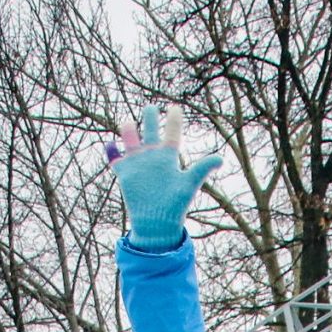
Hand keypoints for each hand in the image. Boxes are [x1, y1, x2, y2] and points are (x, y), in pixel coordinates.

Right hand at [106, 105, 220, 253]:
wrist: (157, 224)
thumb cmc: (175, 206)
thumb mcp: (189, 184)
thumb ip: (202, 169)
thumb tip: (221, 159)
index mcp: (168, 157)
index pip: (172, 133)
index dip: (173, 120)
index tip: (175, 108)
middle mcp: (153, 157)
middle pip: (150, 130)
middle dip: (150, 117)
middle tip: (151, 107)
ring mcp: (138, 163)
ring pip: (130, 138)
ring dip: (128, 130)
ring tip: (128, 124)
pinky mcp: (125, 173)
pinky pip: (115, 158)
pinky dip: (112, 151)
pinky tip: (111, 145)